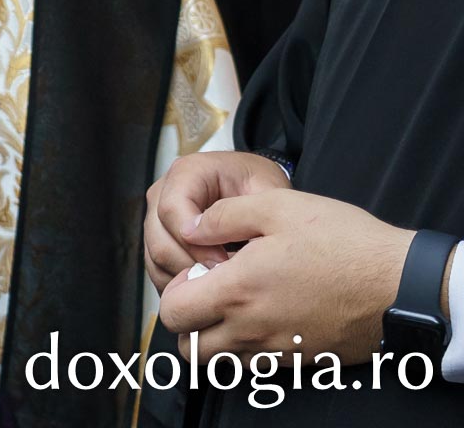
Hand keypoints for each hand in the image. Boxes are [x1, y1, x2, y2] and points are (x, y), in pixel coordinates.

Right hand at [145, 151, 290, 291]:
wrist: (253, 187)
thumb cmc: (257, 186)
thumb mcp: (266, 191)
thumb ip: (248, 214)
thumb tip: (222, 243)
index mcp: (187, 172)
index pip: (171, 209)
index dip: (196, 243)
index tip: (224, 263)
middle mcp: (164, 191)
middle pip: (159, 238)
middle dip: (191, 266)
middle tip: (224, 281)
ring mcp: (157, 215)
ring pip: (155, 257)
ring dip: (185, 278)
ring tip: (219, 287)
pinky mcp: (158, 238)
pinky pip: (157, 268)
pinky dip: (179, 284)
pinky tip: (207, 288)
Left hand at [157, 189, 413, 363]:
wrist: (401, 284)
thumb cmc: (343, 243)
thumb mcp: (278, 207)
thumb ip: (223, 216)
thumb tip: (190, 226)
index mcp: (237, 291)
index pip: (173, 311)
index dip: (173, 291)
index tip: (195, 271)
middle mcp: (251, 330)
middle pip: (189, 348)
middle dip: (186, 323)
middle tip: (206, 293)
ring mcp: (277, 351)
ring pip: (220, 363)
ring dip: (213, 339)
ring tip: (232, 306)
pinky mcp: (301, 362)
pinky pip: (256, 367)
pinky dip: (247, 349)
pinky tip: (265, 316)